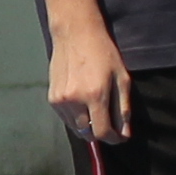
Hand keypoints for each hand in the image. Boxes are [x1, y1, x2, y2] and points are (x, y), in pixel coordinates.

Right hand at [47, 14, 132, 143]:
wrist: (75, 35)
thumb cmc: (103, 54)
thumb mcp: (122, 79)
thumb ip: (123, 109)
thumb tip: (124, 133)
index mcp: (95, 95)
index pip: (103, 132)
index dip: (114, 139)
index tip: (120, 137)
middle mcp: (74, 101)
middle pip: (88, 134)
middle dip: (101, 133)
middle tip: (110, 123)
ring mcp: (60, 101)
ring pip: (76, 129)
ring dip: (88, 127)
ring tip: (96, 111)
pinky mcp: (52, 99)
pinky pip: (66, 119)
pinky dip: (76, 119)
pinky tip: (83, 104)